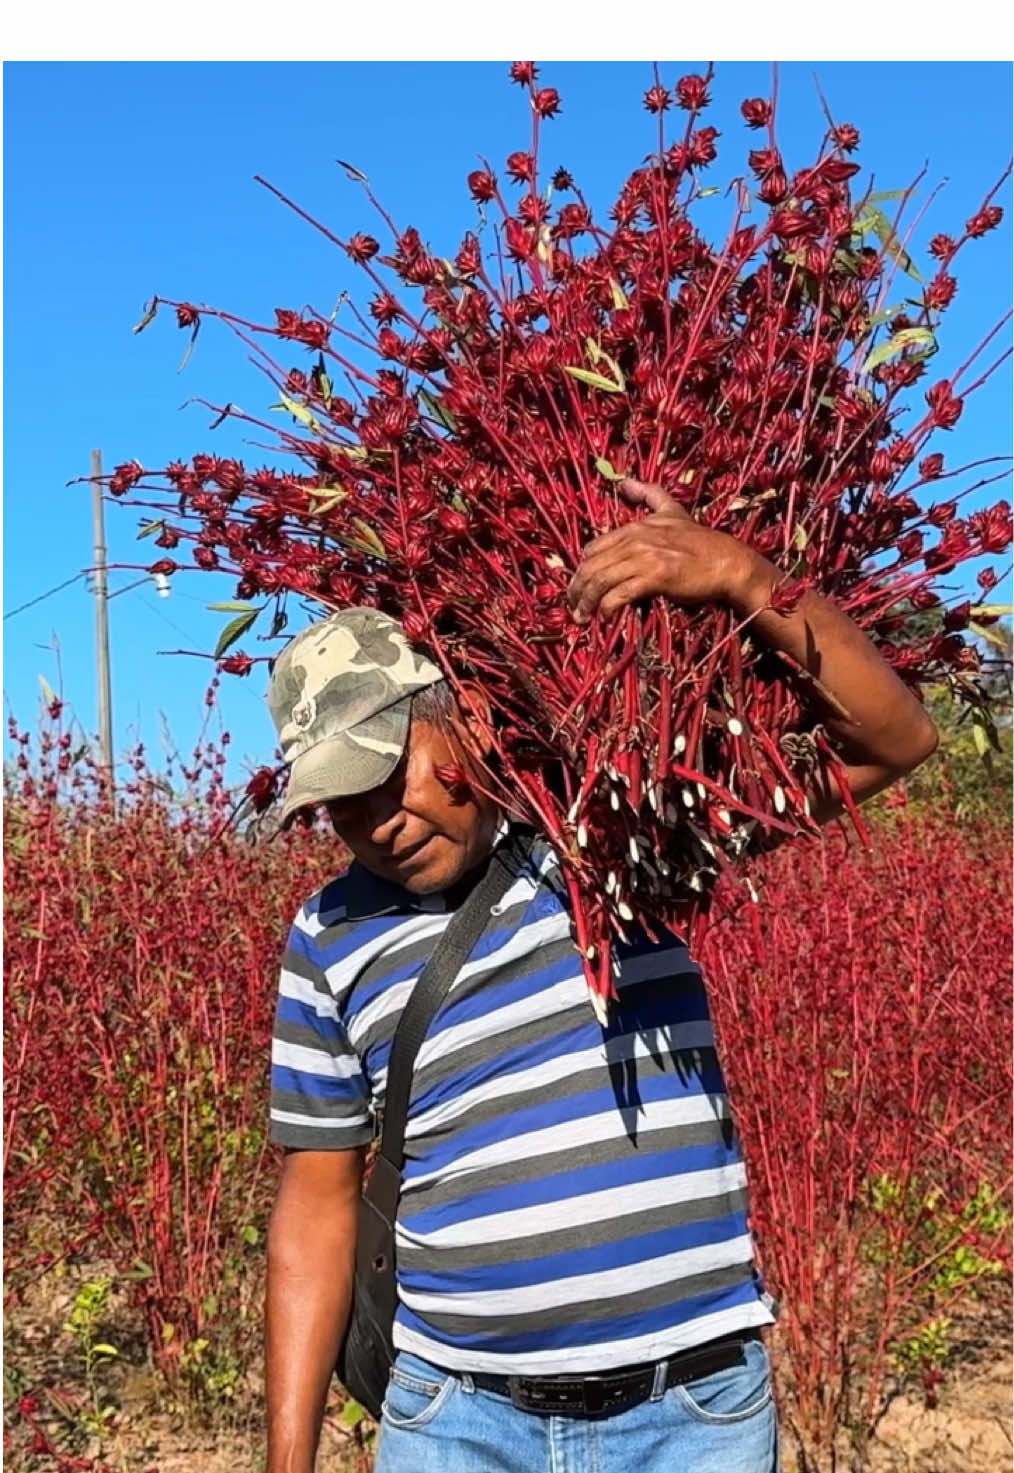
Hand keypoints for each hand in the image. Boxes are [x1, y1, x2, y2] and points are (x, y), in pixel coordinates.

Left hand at [567, 479, 768, 624]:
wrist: (726, 561)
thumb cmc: (699, 540)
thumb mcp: (671, 510)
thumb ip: (648, 494)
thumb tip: (624, 481)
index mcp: (633, 527)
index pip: (592, 549)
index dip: (581, 570)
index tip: (579, 587)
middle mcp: (635, 540)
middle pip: (590, 567)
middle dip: (577, 590)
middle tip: (573, 609)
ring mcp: (644, 558)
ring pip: (600, 581)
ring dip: (587, 603)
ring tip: (583, 618)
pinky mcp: (655, 577)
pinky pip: (620, 594)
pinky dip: (608, 607)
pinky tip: (606, 617)